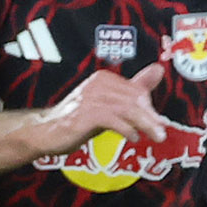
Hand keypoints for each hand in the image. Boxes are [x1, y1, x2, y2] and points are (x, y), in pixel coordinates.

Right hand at [25, 64, 167, 155]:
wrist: (45, 133)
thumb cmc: (77, 119)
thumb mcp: (109, 104)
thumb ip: (134, 88)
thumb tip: (158, 69)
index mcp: (104, 79)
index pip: (136, 90)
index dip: (149, 107)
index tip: (158, 122)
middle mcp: (98, 84)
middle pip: (134, 99)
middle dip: (150, 117)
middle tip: (161, 132)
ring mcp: (90, 98)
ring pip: (127, 109)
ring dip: (145, 125)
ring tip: (155, 137)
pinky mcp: (85, 114)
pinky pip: (113, 120)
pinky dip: (127, 129)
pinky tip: (132, 137)